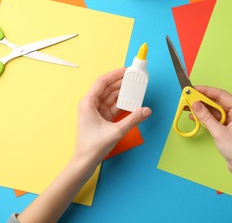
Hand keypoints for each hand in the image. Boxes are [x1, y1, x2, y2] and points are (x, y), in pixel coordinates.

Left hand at [17, 68, 150, 222]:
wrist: (85, 161)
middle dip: (121, 82)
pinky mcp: (101, 118)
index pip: (102, 82)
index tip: (126, 70)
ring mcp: (96, 111)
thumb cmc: (93, 146)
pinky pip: (113, 106)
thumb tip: (146, 110)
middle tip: (134, 78)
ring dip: (122, 93)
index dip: (115, 74)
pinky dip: (122, 103)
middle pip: (107, 88)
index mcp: (88, 103)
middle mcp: (91, 104)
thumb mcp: (116, 131)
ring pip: (111, 96)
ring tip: (135, 88)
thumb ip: (133, 120)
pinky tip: (131, 101)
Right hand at [191, 86, 231, 221]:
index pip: (221, 94)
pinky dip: (206, 117)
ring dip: (202, 109)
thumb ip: (206, 117)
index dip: (206, 90)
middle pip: (217, 101)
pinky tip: (195, 117)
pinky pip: (215, 118)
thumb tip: (195, 104)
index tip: (194, 89)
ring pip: (215, 110)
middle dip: (202, 100)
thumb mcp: (219, 132)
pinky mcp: (228, 127)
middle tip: (188, 98)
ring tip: (188, 107)